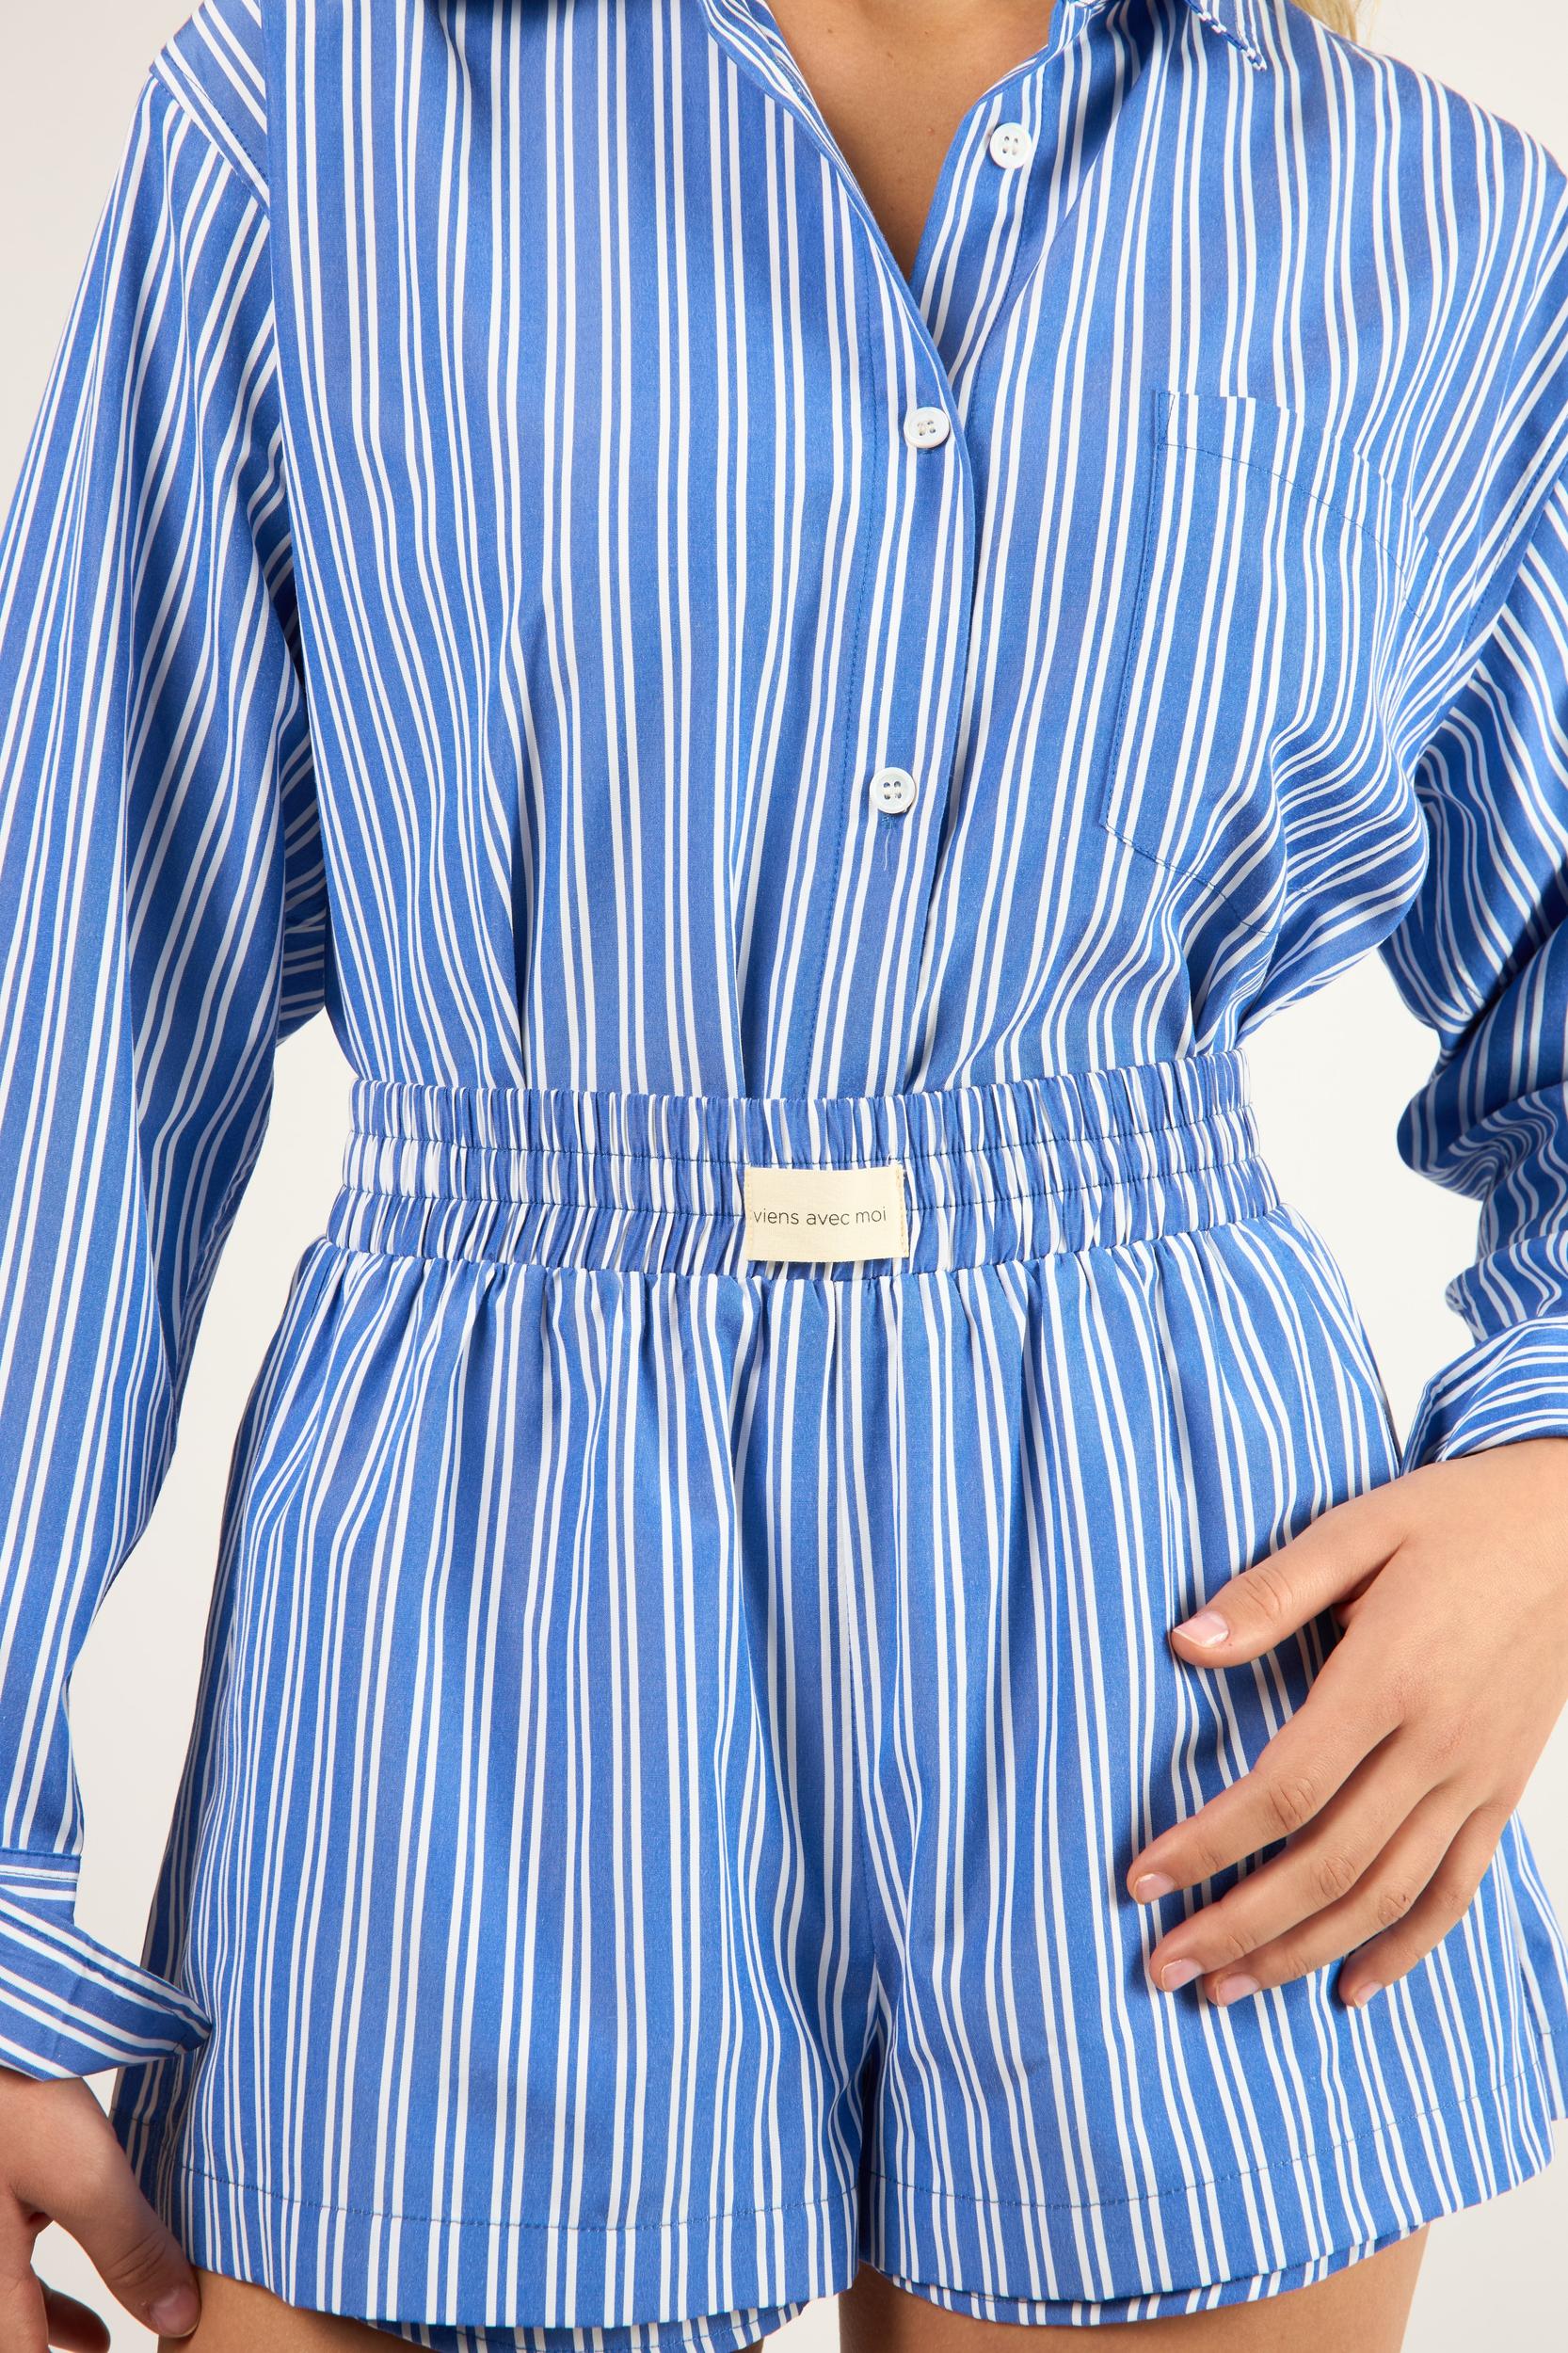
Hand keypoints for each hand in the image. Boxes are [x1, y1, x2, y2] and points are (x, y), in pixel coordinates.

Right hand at [0, 2065, 202, 2349]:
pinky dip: (45, 2263)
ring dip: (49, 2316)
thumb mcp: (81, 2176)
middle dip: (50, 2342)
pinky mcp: (2, 2175)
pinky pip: (14, 2244)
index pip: (22, 2350)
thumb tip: (175, 2317)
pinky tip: (74, 2245)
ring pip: (12, 2288)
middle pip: (11, 2324)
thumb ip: (128, 2248)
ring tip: (96, 2336)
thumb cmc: (12, 2096)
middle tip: (101, 2352)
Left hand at [1124, 1436, 1567, 2009]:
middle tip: (1165, 1965)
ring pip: (1387, 1895)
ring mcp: (1476, 1778)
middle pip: (1329, 1864)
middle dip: (1240, 1925)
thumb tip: (1186, 1644)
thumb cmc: (1456, 1521)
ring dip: (1304, 1951)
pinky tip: (1350, 1988)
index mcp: (1388, 1678)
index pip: (1285, 1790)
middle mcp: (1437, 1745)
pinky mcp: (1501, 1792)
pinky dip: (1405, 1950)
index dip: (1209, 1844)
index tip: (1143, 1879)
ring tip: (1229, 1988)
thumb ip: (1270, 1592)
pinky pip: (1455, 1891)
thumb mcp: (1356, 1528)